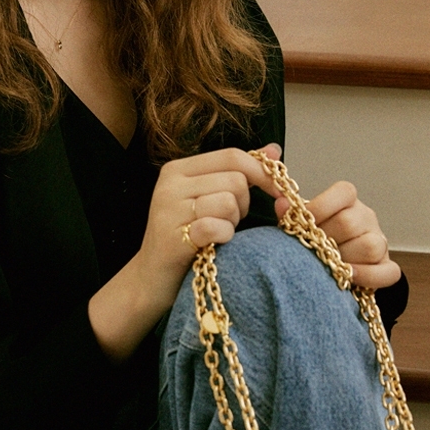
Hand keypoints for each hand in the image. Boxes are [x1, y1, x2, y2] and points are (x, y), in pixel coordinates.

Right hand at [88, 144, 283, 359]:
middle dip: (244, 204)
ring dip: (233, 223)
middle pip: (235, 180)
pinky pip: (218, 227)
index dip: (262, 172)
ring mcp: (169, 209)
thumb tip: (273, 150)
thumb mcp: (208, 199)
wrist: (151, 280)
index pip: (232, 156)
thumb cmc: (185, 239)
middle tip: (229, 222)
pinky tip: (214, 244)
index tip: (278, 191)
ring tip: (217, 234)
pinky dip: (224, 237)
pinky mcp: (174, 236)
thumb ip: (238, 173)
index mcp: (178, 169)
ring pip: (230, 202)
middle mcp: (171, 184)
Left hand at [276, 180, 399, 288]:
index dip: (320, 206)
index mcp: (349, 202)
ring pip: (370, 245)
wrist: (334, 266)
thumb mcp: (305, 225)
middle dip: (326, 240)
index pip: (344, 192)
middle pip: (349, 223)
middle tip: (312, 250)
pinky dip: (368, 276)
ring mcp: (380, 242)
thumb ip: (293, 216)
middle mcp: (367, 218)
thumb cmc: (317, 241)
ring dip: (345, 259)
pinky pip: (388, 272)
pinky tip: (349, 277)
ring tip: (328, 266)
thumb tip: (281, 205)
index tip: (302, 222)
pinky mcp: (386, 267)